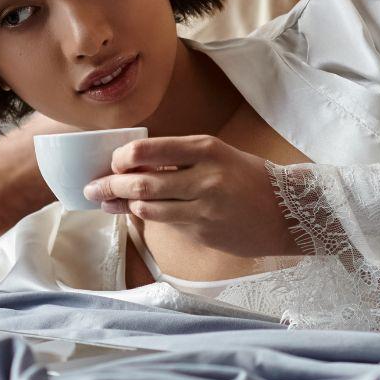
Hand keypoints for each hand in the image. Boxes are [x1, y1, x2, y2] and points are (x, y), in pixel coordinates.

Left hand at [83, 135, 297, 257]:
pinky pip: (166, 223)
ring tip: (106, 204)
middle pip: (141, 180)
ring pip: (148, 206)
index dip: (121, 158)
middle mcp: (203, 175)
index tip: (111, 162)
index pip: (148, 149)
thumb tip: (135, 163)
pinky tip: (136, 213)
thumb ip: (182, 157)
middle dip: (109, 186)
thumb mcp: (219, 155)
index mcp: (205, 148)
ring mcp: (203, 207)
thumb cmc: (250, 179)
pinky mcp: (203, 231)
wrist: (288, 212)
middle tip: (91, 189)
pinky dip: (148, 217)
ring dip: (122, 206)